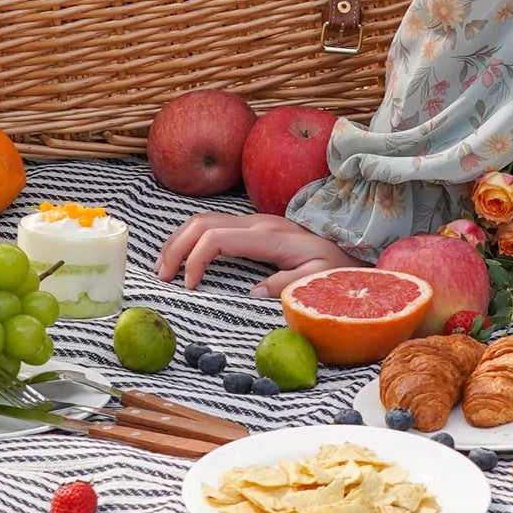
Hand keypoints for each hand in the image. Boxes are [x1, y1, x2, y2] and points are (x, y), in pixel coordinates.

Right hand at [155, 211, 357, 296]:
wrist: (351, 247)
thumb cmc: (335, 267)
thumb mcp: (317, 280)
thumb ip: (286, 285)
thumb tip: (252, 292)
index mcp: (269, 236)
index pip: (218, 237)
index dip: (195, 260)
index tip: (189, 287)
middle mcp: (257, 223)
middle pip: (202, 222)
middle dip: (176, 247)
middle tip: (162, 277)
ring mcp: (253, 222)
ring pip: (203, 219)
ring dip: (178, 240)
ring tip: (163, 268)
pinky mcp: (253, 227)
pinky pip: (212, 225)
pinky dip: (190, 238)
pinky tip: (182, 257)